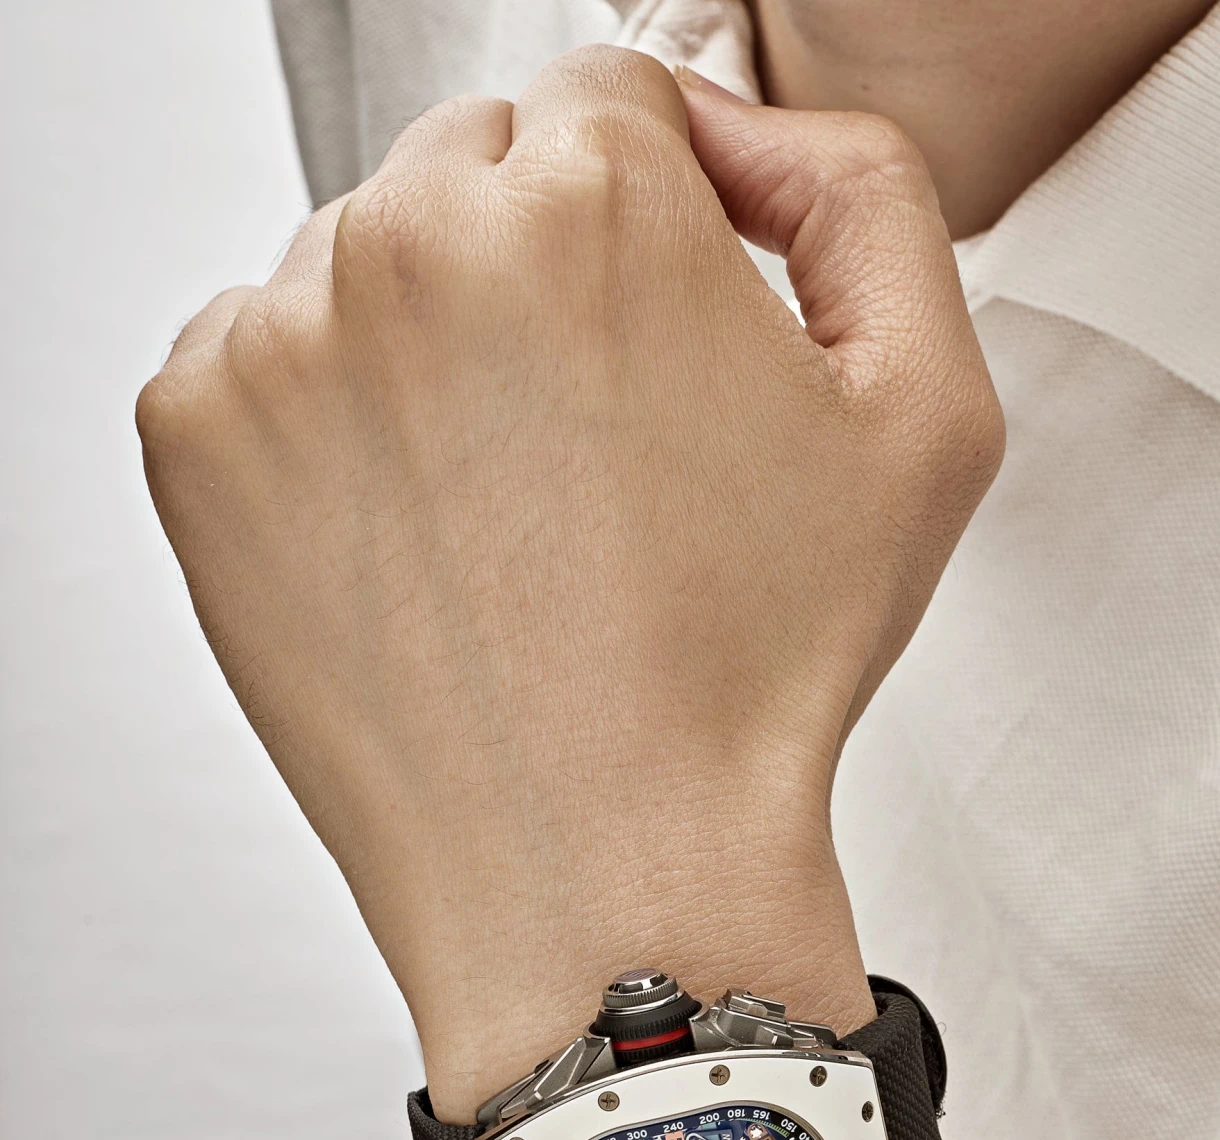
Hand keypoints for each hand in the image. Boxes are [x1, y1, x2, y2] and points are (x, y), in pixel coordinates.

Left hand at [136, 47, 1003, 1121]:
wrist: (606, 869)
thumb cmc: (751, 675)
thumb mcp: (928, 417)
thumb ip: (869, 199)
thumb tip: (741, 135)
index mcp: (594, 207)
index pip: (615, 98)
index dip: (669, 217)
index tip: (674, 335)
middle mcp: (414, 242)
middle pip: (484, 164)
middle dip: (552, 269)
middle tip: (610, 445)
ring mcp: (285, 340)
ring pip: (375, 259)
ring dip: (446, 345)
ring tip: (523, 513)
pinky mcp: (199, 437)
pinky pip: (277, 356)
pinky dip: (347, 420)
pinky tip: (434, 536)